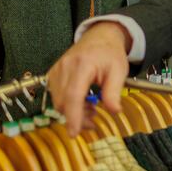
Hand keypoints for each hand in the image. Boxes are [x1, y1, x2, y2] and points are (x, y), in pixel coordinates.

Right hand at [47, 21, 131, 135]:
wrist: (99, 37)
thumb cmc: (110, 54)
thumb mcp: (119, 71)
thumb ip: (114, 92)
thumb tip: (114, 112)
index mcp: (83, 65)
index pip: (73, 95)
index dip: (73, 116)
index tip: (74, 133)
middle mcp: (65, 67)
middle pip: (64, 102)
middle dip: (77, 117)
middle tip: (94, 121)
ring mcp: (56, 70)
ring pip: (58, 101)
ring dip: (73, 111)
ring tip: (91, 109)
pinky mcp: (52, 73)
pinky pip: (56, 95)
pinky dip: (68, 104)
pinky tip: (81, 102)